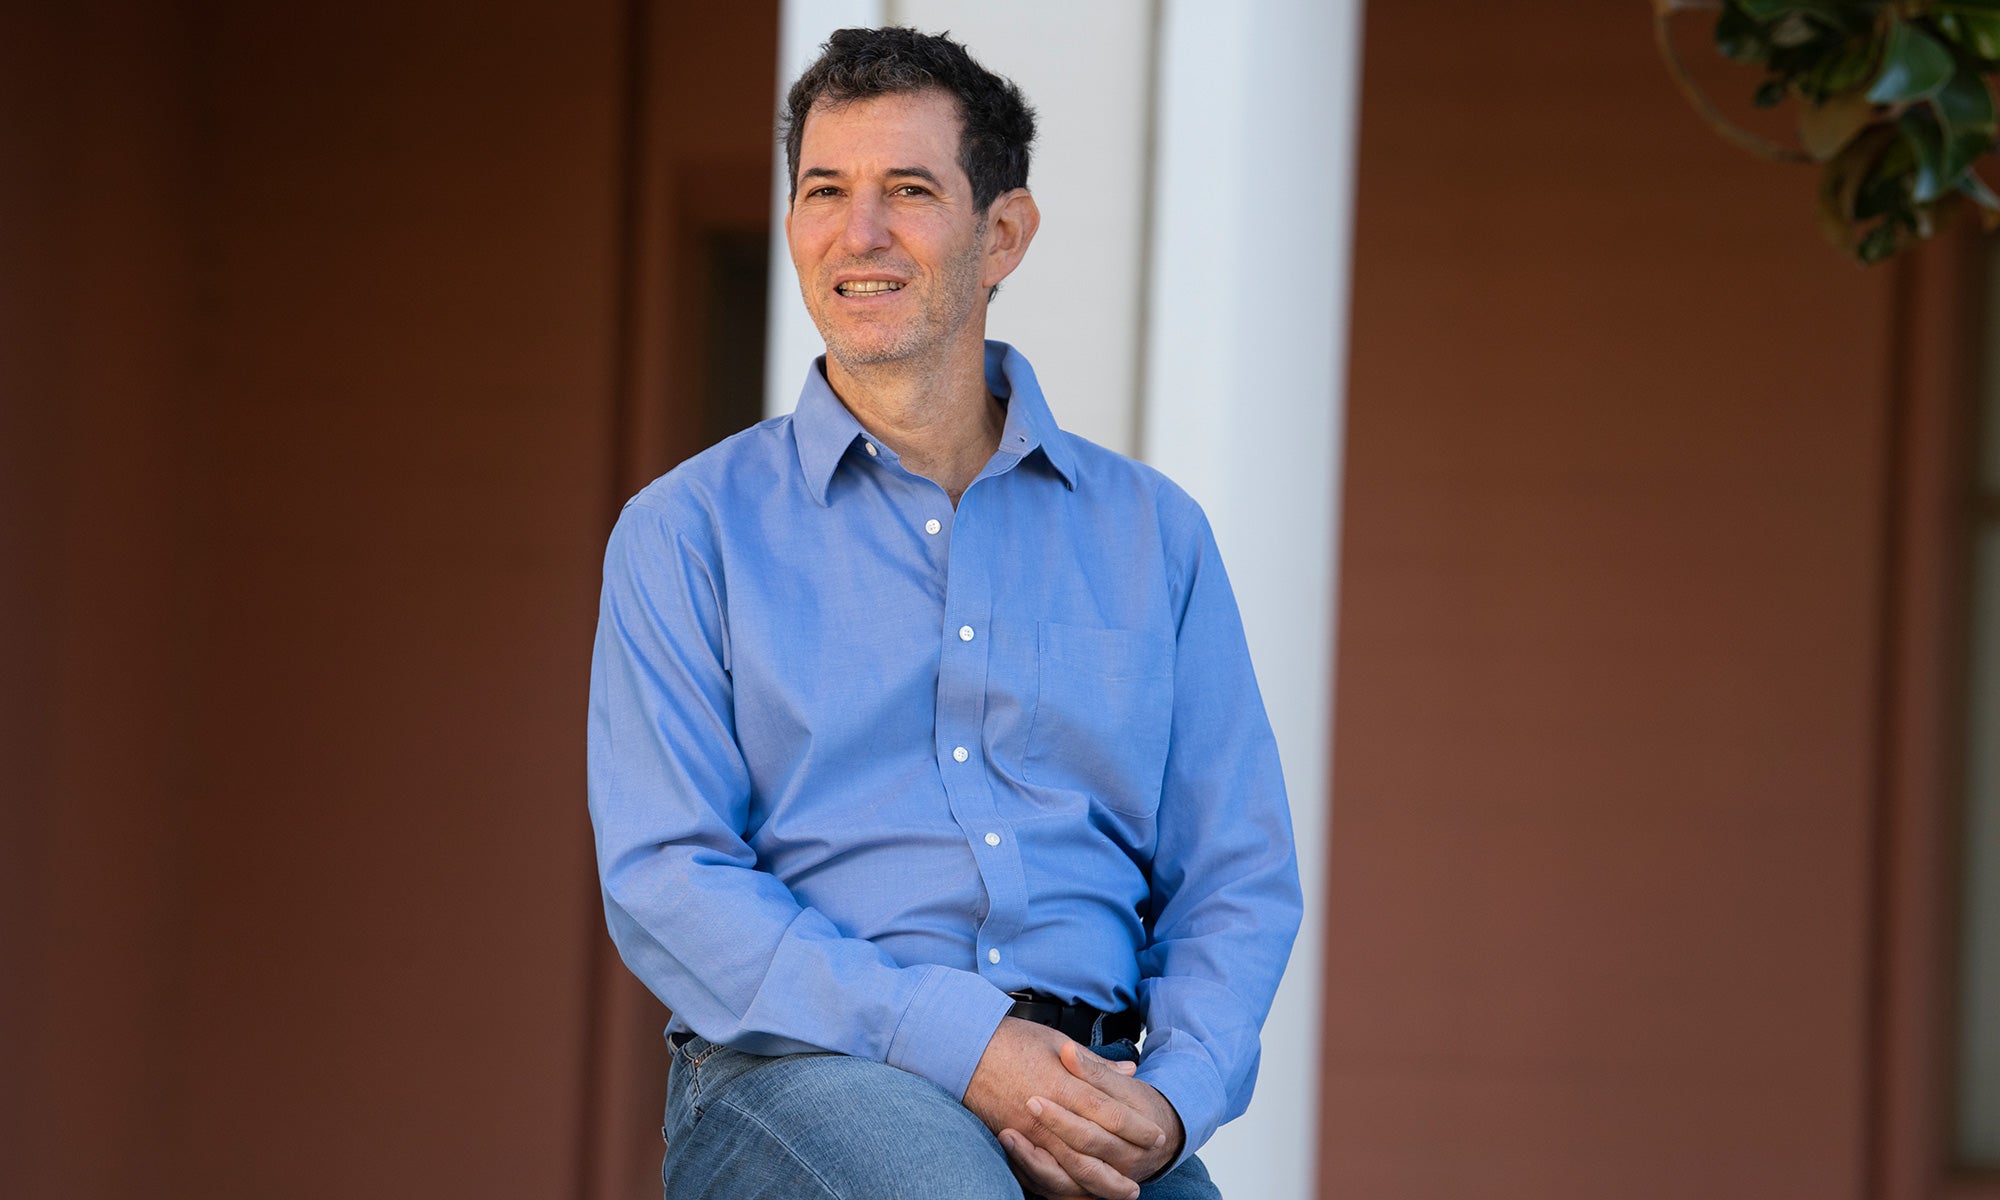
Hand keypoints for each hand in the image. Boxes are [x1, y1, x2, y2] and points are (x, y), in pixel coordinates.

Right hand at [963, 1018, 1165, 1199]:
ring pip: (1072, 1169)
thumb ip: (1095, 1064)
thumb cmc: (1012, 1041)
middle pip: (1095, 1150)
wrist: (962, 1048)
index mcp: (1063, 1085)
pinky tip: (1084, 1191)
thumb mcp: (1057, 1042)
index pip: (1110, 1114)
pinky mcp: (1013, 1142)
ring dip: (1101, 1183)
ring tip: (1124, 1191)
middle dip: (1124, 1163)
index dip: (1137, 1128)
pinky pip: (1045, 1174)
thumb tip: (1129, 1071)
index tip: (1157, 1137)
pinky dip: (1068, 1187)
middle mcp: (1048, 1115)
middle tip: (1146, 1172)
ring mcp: (1029, 1133)